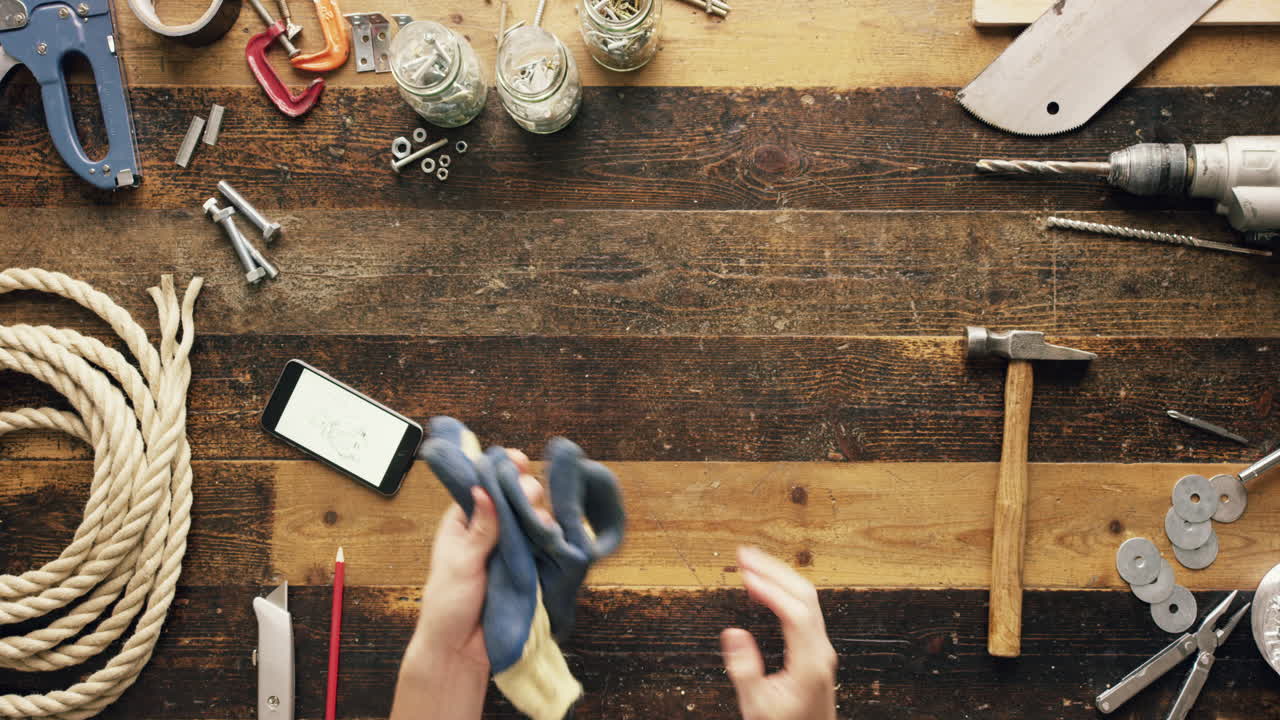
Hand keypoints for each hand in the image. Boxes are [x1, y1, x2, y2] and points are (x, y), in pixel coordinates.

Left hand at [391, 450, 549, 719]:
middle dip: (526, 492)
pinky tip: (557, 535)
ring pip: (534, 522)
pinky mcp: (529, 570)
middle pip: (515, 500)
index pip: (485, 486)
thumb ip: (479, 528)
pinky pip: (545, 549)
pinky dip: (553, 541)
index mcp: (465, 522)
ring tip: (543, 521)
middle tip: (532, 494)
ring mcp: (512, 551)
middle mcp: (491, 532)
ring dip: (541, 516)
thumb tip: (484, 489)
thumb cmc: (448, 606)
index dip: (501, 471)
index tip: (518, 461)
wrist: (461, 652)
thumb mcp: (460, 563)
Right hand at [721, 547, 837, 719]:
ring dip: (779, 575)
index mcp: (810, 663)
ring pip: (807, 598)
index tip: (746, 575)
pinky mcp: (816, 649)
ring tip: (750, 562)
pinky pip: (804, 608)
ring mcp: (821, 648)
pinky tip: (764, 587)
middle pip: (805, 596)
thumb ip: (745, 670)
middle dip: (773, 569)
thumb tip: (733, 633)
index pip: (795, 613)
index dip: (771, 589)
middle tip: (744, 554)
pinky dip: (783, 590)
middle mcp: (821, 651)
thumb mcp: (758, 706)